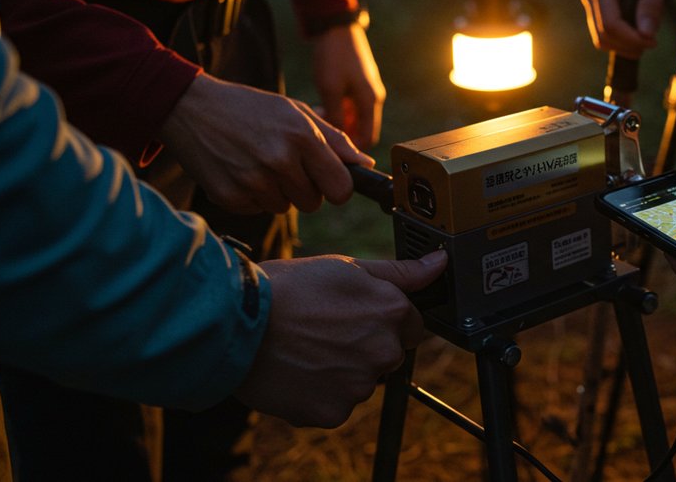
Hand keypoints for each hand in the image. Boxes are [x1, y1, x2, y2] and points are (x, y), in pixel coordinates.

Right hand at [159, 74, 371, 213]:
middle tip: (285, 164)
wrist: (191, 107)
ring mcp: (252, 181)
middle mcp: (279, 161)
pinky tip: (240, 170)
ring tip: (259, 162)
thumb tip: (365, 165)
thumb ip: (335, 140)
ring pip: (285, 208)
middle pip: (313, 203)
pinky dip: (253, 196)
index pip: (341, 189)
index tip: (328, 181)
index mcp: (302, 137)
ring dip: (278, 192)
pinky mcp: (229, 196)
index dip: (336, 187)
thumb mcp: (296, 112)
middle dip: (306, 189)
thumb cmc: (250, 108)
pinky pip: (258, 210)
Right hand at [236, 250, 446, 427]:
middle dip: (364, 346)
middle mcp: (383, 351)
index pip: (410, 325)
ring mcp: (360, 385)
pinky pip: (336, 405)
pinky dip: (320, 394)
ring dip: (342, 371)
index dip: (382, 319)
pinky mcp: (334, 412)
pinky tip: (299, 371)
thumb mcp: (347, 267)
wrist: (236, 323)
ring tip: (306, 348)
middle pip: (386, 355)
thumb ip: (400, 273)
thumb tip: (439, 264)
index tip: (354, 316)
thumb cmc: (289, 288)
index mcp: (392, 312)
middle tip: (325, 330)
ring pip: (361, 381)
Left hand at [312, 21, 385, 148]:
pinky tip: (321, 106)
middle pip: (362, 130)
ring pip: (355, 118)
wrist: (335, 26)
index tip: (331, 151)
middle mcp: (373, 97)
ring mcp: (367, 89)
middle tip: (320, 132)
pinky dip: (339, 111)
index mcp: (371, 101)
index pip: (368, 140)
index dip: (352, 151)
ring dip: (339, 122)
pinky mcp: (358, 83)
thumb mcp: (330, 89)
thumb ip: (336, 116)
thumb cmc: (333, 56)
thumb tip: (338, 141)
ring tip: (318, 117)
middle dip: (342, 136)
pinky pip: (351, 106)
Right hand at [579, 0, 675, 58]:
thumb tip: (646, 34)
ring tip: (646, 38)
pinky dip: (621, 40)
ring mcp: (589, 1)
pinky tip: (638, 32)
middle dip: (628, 45)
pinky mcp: (595, 8)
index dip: (631, 39)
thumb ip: (652, 2)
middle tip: (652, 42)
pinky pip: (603, 34)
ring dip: (624, 46)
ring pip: (601, 39)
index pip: (610, 23)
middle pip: (603, 35)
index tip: (653, 42)